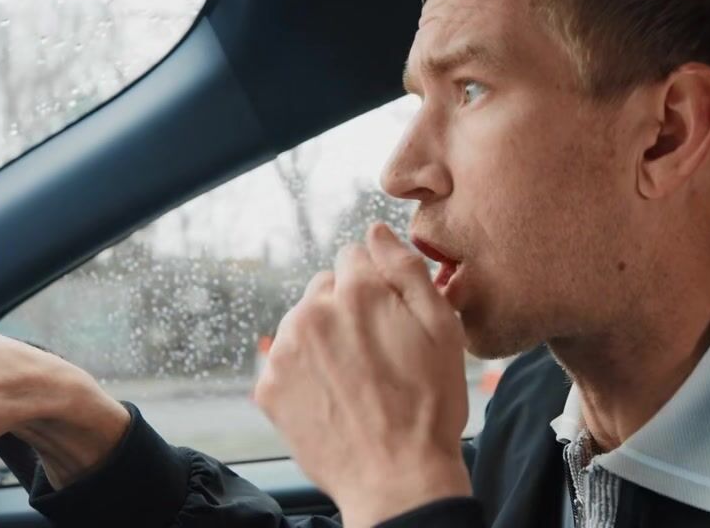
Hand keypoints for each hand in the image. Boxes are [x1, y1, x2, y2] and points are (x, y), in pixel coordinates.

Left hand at [254, 223, 471, 527]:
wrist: (397, 479)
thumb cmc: (429, 405)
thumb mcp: (442, 328)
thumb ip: (406, 269)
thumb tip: (376, 231)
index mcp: (358, 292)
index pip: (354, 255)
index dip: (377, 284)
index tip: (389, 316)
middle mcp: (311, 312)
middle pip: (325, 288)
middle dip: (346, 308)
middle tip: (376, 353)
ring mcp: (284, 351)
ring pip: (303, 322)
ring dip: (324, 339)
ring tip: (355, 379)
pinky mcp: (267, 387)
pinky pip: (285, 361)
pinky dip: (304, 373)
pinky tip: (333, 397)